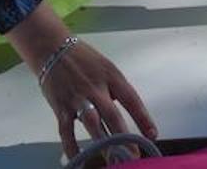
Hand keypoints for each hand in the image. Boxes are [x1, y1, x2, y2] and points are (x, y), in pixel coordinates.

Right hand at [8, 5, 156, 159]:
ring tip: (111, 158)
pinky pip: (66, 130)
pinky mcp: (61, 107)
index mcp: (111, 77)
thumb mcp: (107, 69)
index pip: (131, 99)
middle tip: (133, 155)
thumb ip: (117, 90)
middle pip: (112, 115)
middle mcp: (96, 88)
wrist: (53, 49)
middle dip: (124, 137)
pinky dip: (71, 145)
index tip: (153, 135)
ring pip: (91, 123)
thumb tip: (128, 114)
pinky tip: (79, 158)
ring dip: (102, 142)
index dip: (143, 117)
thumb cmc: (84, 60)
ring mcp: (77, 98)